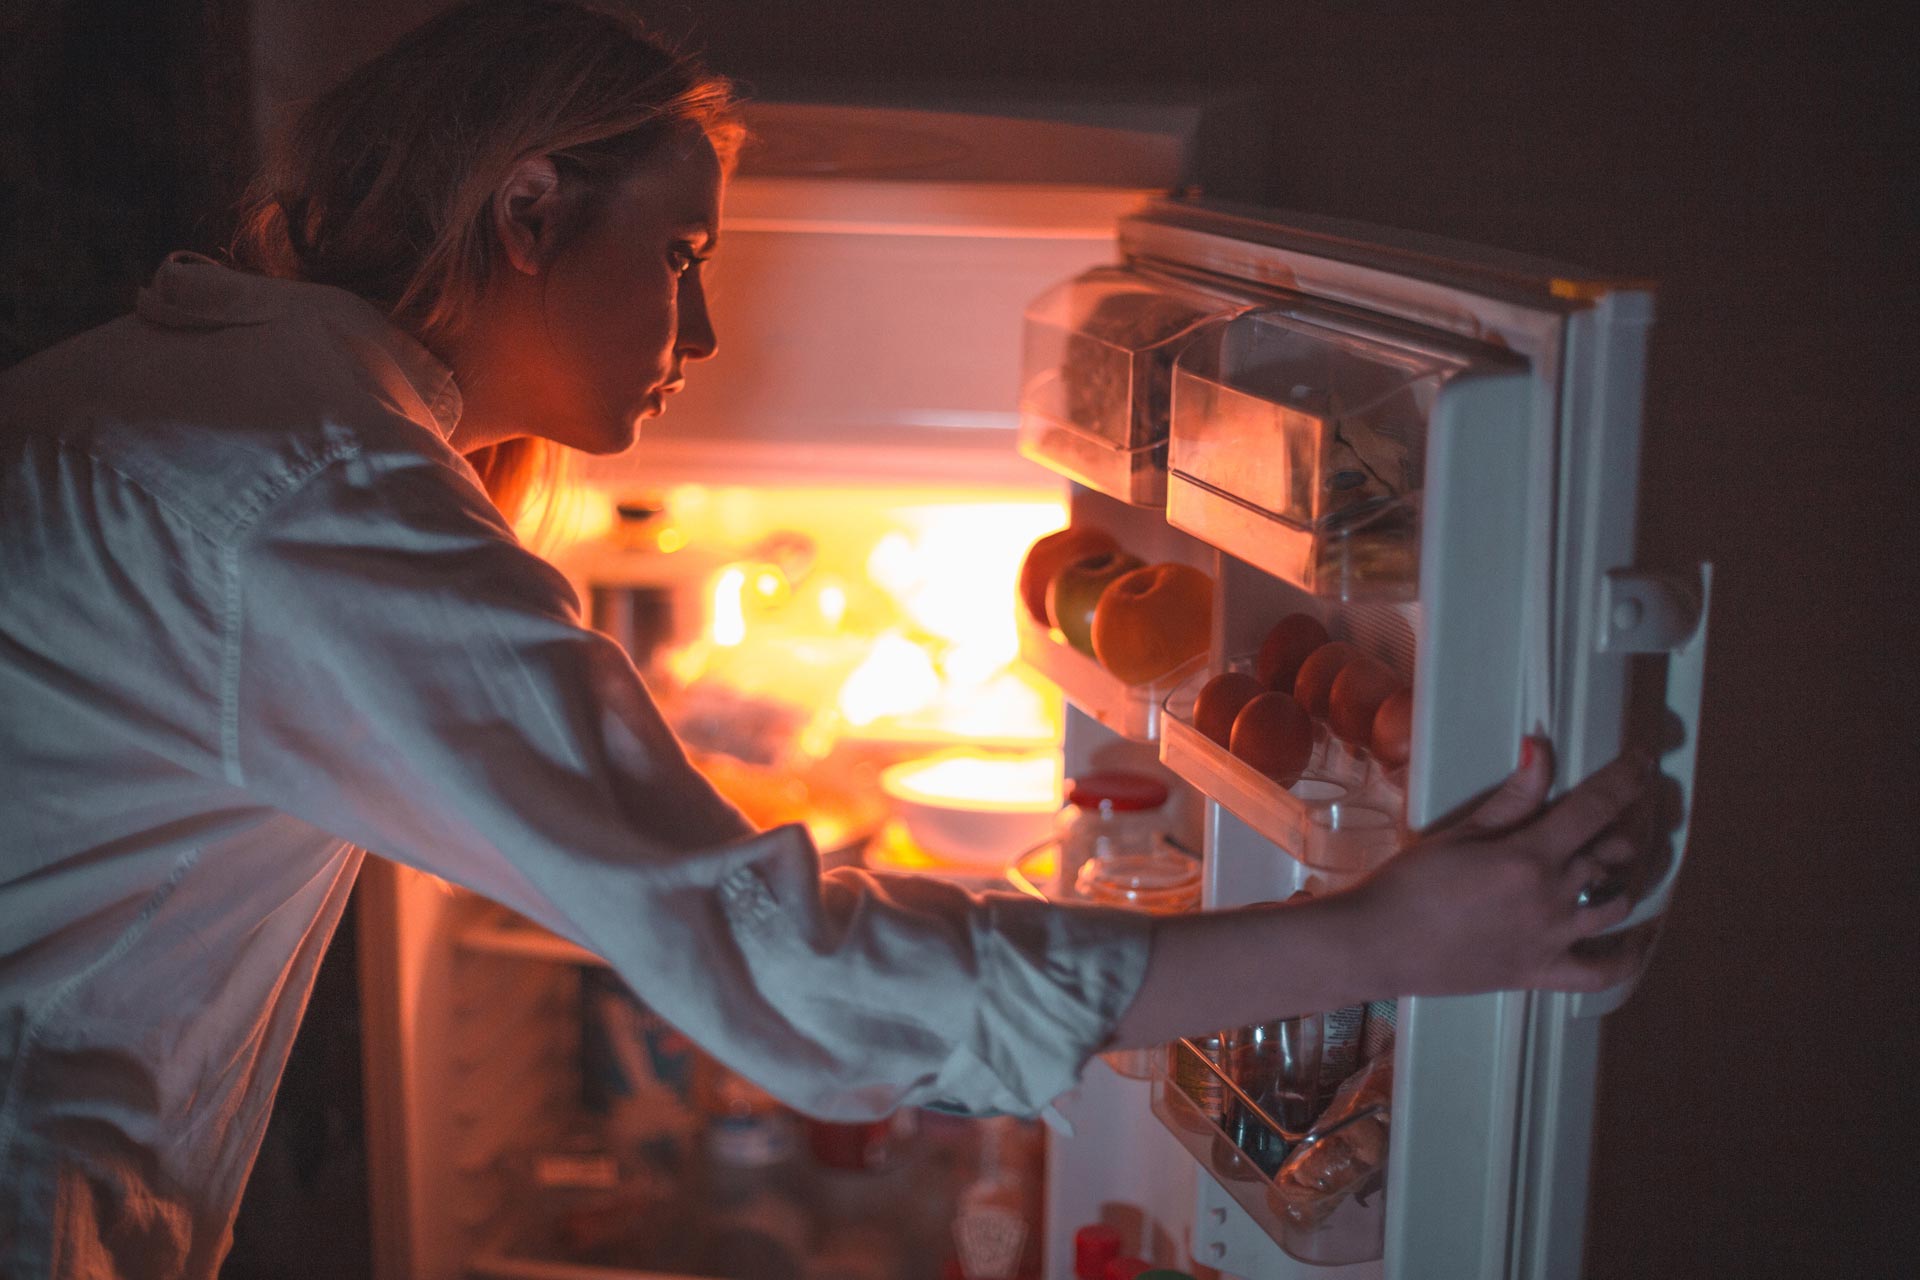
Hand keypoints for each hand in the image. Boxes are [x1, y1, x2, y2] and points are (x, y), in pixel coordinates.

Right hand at [1348, 738, 1657, 995]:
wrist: (1378, 943)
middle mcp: (1552, 898)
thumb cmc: (1409, 883)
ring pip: (1616, 905)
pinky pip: (1601, 972)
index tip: (1642, 761)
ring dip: (1622, 879)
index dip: (1626, 778)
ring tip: (1611, 863)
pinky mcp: (1541, 973)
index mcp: (1530, 856)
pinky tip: (1636, 938)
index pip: (1596, 807)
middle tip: (1615, 813)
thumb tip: (1542, 750)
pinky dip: (1627, 956)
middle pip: (1613, 854)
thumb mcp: (1459, 832)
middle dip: (1623, 826)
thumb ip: (1511, 797)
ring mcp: (1552, 939)